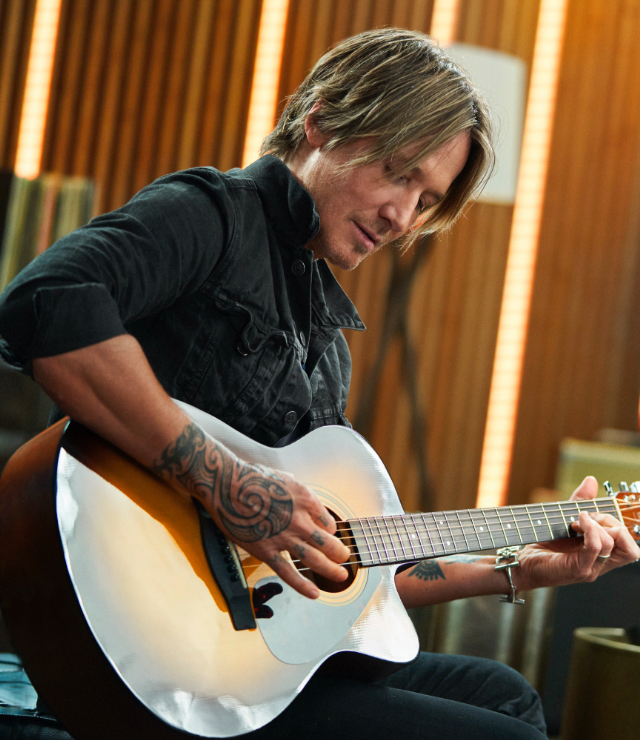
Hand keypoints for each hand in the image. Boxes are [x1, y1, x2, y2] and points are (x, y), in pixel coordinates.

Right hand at [152, 422, 349, 598]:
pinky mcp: (266, 550)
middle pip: (328, 542)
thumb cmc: (252, 478)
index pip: (328, 522)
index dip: (329, 530)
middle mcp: (300, 520)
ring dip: (331, 570)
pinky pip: (288, 572)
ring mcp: (284, 537)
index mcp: (306, 500)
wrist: (227, 485)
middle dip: (340, 553)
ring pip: (314, 560)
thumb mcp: (285, 478)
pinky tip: (314, 593)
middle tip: (345, 558)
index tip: (326, 535)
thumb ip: (299, 493)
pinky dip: (303, 586)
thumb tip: (307, 503)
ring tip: (341, 576)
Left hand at [514, 476, 639, 591]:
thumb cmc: (543, 543)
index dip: (618, 526)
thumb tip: (591, 480)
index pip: (630, 548)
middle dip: (611, 523)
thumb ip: (580, 501)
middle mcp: (600, 564)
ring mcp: (590, 568)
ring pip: (613, 545)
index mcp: (601, 555)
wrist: (523, 562)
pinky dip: (590, 531)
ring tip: (578, 520)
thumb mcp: (565, 519)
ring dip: (596, 525)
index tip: (593, 516)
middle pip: (630, 548)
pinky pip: (595, 548)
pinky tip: (577, 522)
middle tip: (586, 517)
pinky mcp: (577, 568)